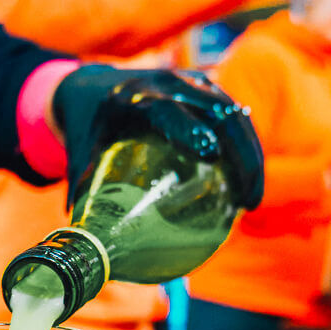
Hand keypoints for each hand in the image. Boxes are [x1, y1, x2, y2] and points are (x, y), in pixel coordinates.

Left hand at [51, 65, 263, 208]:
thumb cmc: (88, 131)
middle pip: (215, 111)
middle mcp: (166, 83)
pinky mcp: (206, 88)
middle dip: (240, 156)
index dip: (188, 128)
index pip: (166, 108)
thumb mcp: (80, 158)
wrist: (91, 87)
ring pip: (233, 113)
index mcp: (131, 98)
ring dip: (250, 155)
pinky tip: (248, 181)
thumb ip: (84, 196)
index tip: (210, 155)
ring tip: (250, 200)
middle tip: (246, 203)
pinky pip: (235, 115)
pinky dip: (246, 147)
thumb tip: (89, 247)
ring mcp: (190, 82)